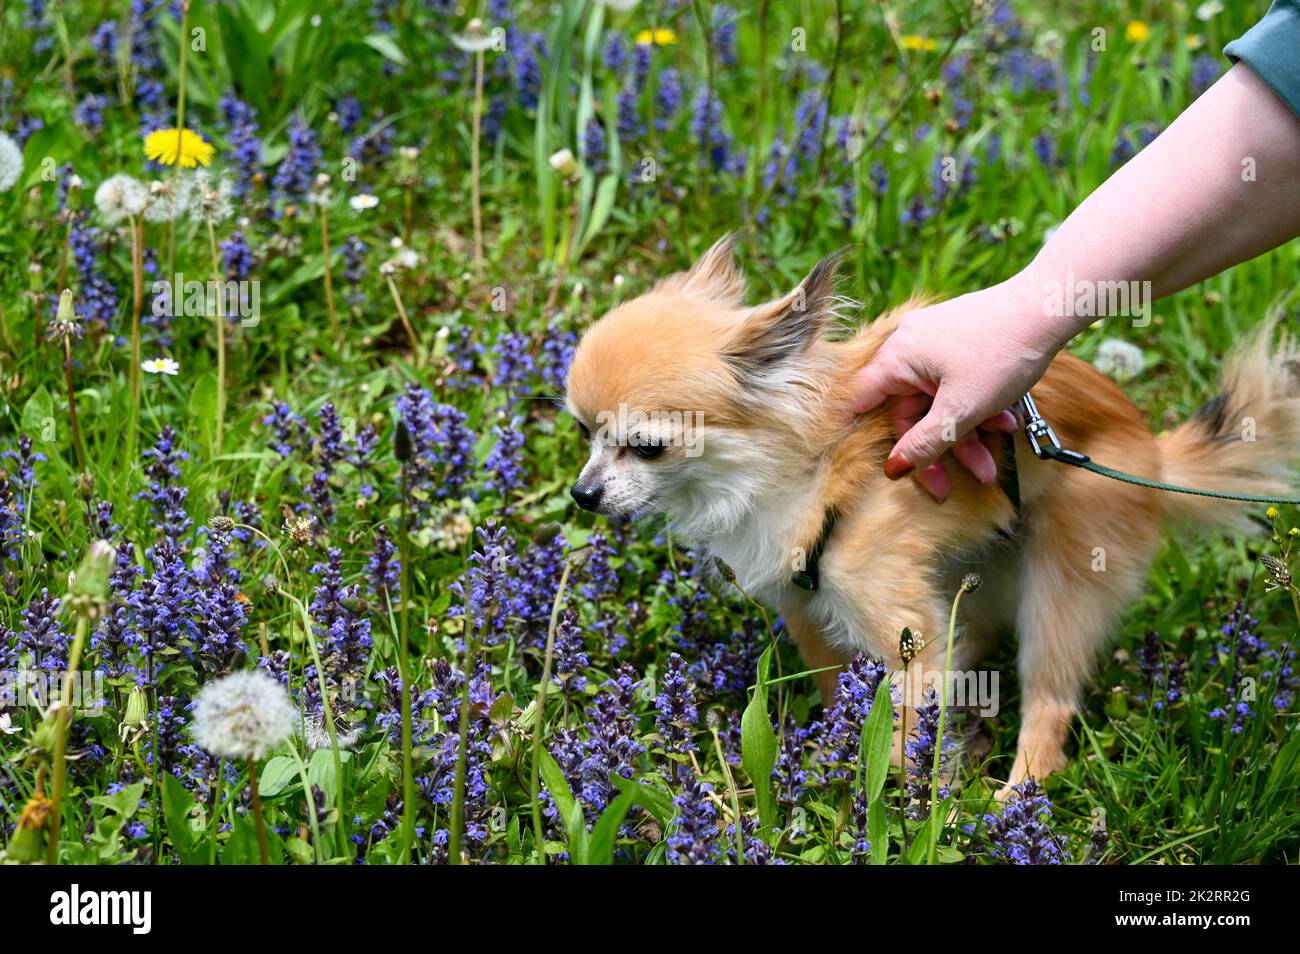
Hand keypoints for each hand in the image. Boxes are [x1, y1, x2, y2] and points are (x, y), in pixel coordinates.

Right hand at [850, 278, 1059, 501]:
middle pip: (910, 411)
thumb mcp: (962, 410)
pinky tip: (1004, 423)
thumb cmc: (1003, 352)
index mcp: (897, 357)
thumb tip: (895, 470)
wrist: (1049, 308)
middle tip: (952, 487)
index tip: (874, 467)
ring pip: (938, 402)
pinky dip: (974, 408)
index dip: (860, 435)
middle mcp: (910, 346)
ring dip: (963, 435)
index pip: (862, 403)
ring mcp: (936, 342)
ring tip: (991, 464)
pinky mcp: (959, 341)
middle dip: (937, 449)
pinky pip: (955, 385)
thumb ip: (925, 443)